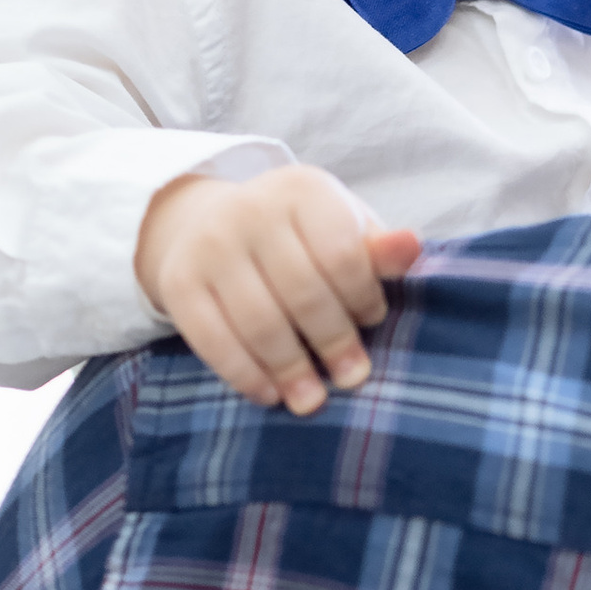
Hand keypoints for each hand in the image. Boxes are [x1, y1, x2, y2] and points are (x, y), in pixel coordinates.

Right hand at [134, 166, 419, 412]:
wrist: (211, 225)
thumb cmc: (299, 238)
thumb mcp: (342, 230)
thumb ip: (376, 249)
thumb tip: (412, 247)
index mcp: (302, 189)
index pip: (342, 253)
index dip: (362, 297)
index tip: (373, 322)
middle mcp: (250, 209)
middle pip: (302, 291)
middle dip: (333, 342)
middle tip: (353, 377)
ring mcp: (209, 245)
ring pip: (259, 321)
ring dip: (290, 368)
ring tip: (312, 400)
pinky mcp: (178, 282)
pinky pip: (212, 339)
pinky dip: (244, 373)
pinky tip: (268, 394)